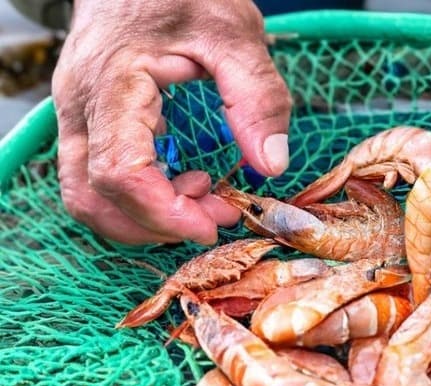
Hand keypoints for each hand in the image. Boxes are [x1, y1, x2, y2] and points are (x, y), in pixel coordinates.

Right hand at [53, 0, 291, 244]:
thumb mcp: (236, 34)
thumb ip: (257, 97)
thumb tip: (272, 164)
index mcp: (113, 82)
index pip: (119, 171)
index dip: (164, 212)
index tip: (213, 224)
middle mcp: (80, 105)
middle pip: (94, 196)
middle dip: (158, 222)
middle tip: (217, 213)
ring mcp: (75, 113)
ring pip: (85, 195)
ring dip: (142, 216)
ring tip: (201, 198)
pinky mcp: (85, 119)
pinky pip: (93, 177)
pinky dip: (136, 197)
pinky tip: (181, 182)